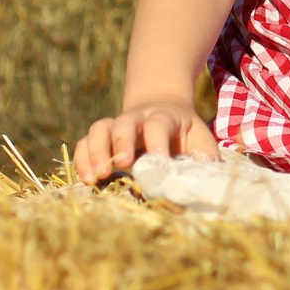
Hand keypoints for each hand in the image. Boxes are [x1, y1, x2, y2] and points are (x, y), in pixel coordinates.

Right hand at [74, 99, 217, 185]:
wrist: (162, 111)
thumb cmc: (183, 132)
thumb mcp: (199, 137)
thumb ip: (205, 152)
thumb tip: (207, 169)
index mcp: (164, 117)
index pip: (158, 124)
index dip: (157, 141)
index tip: (158, 162)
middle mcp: (137, 118)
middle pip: (124, 123)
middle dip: (121, 143)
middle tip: (120, 165)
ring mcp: (116, 125)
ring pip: (99, 129)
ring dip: (95, 152)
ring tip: (95, 178)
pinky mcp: (102, 137)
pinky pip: (85, 142)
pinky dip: (81, 158)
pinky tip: (85, 178)